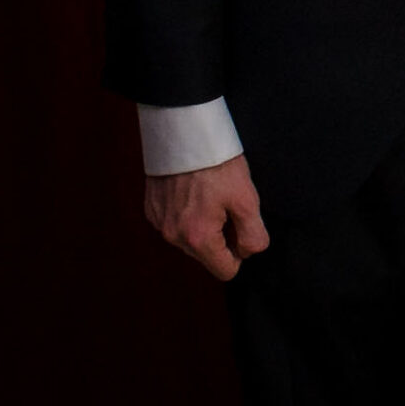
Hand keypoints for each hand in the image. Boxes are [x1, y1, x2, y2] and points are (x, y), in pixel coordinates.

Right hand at [143, 154, 269, 281]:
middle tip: (228, 205)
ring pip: (191, 241)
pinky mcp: (151, 210)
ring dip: (205, 227)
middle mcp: (172, 236)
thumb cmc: (217, 165)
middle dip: (222, 238)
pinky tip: (195, 191)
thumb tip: (247, 252)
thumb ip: (252, 234)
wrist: (184, 134)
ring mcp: (159, 223)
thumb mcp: (247, 199)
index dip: (241, 254)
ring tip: (211, 195)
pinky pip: (176, 225)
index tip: (243, 229)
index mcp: (198, 238)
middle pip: (207, 256)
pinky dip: (188, 215)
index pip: (225, 271)